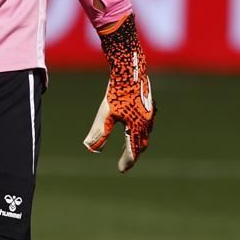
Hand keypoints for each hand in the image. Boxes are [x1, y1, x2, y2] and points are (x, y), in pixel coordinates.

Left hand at [83, 13, 152, 172]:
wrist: (130, 68)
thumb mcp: (105, 114)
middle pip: (142, 143)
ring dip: (138, 140)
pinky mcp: (148, 101)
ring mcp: (149, 111)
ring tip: (131, 144)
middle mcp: (147, 122)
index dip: (127, 161)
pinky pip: (147, 121)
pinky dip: (141, 128)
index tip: (121, 170)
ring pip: (146, 132)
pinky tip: (135, 123)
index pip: (133, 151)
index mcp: (137, 128)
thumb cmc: (116, 92)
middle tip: (127, 160)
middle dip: (134, 152)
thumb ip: (99, 133)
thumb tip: (90, 148)